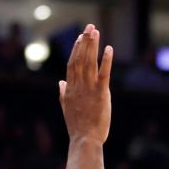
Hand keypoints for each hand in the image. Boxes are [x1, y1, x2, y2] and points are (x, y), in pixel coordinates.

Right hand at [60, 23, 111, 143]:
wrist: (84, 140)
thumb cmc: (77, 128)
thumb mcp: (66, 109)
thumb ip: (63, 94)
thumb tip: (60, 83)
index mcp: (69, 89)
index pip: (72, 64)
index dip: (75, 50)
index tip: (79, 38)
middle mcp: (78, 86)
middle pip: (80, 59)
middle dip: (85, 42)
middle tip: (89, 28)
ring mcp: (88, 89)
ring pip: (90, 63)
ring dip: (93, 46)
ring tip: (96, 32)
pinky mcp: (101, 94)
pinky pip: (104, 74)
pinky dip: (106, 60)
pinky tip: (109, 49)